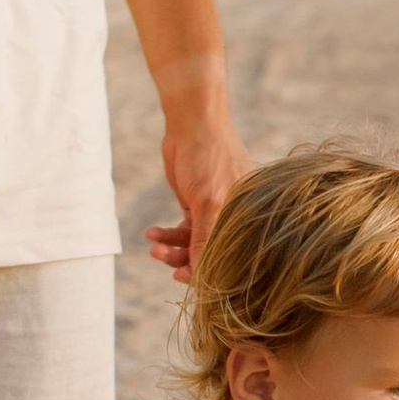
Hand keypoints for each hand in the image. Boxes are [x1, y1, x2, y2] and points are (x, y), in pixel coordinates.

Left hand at [145, 113, 248, 281]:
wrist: (192, 123)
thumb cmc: (208, 157)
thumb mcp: (207, 201)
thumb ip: (204, 238)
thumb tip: (201, 274)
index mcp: (247, 219)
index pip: (231, 257)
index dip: (207, 270)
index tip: (182, 276)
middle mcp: (234, 219)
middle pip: (211, 253)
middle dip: (184, 259)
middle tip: (162, 259)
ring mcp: (216, 213)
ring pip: (194, 243)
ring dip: (171, 247)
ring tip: (153, 244)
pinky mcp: (198, 206)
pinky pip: (184, 230)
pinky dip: (167, 234)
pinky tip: (151, 233)